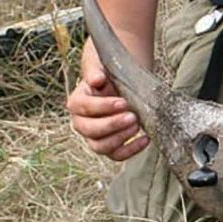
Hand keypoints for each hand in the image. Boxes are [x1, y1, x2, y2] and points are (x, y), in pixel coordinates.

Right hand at [65, 41, 148, 160]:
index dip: (102, 106)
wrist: (119, 83)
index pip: (83, 108)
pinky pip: (117, 154)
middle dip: (111, 125)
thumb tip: (96, 79)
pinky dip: (131, 150)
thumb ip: (95, 71)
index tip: (123, 102)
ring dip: (119, 138)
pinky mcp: (111, 146)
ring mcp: (95, 137)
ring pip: (100, 146)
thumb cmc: (109, 74)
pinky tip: (145, 138)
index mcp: (77, 102)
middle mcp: (82, 122)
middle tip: (132, 116)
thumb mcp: (101, 66)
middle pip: (89, 130)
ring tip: (138, 125)